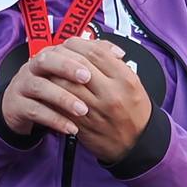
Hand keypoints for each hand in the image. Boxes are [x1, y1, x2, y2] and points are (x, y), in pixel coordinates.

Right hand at [0, 43, 98, 142]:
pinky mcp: (17, 105)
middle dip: (67, 68)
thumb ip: (92, 61)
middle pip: (46, 60)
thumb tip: (119, 53)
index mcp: (49, 55)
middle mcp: (32, 67)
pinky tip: (71, 128)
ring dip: (62, 97)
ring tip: (83, 110)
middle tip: (88, 79)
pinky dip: (54, 119)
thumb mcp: (68, 74)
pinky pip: (34, 111)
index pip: (63, 46)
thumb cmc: (50, 87)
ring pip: (39, 86)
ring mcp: (22, 85)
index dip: (81, 52)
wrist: (18, 106)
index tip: (100, 63)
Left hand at [58, 35, 152, 165]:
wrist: (138, 143)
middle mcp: (111, 94)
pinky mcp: (82, 124)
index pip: (96, 51)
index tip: (71, 43)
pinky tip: (48, 86)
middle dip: (62, 55)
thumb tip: (91, 43)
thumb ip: (114, 62)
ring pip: (65, 84)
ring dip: (53, 73)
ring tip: (49, 68)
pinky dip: (52, 93)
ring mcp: (95, 110)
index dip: (78, 43)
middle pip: (78, 65)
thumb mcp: (133, 82)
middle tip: (55, 53)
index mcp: (125, 79)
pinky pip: (60, 105)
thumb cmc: (134, 109)